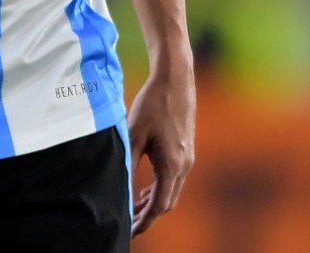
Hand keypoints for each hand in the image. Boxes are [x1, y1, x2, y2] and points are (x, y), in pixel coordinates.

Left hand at [128, 62, 194, 235]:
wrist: (175, 80)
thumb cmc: (152, 104)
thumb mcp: (133, 135)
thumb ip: (128, 164)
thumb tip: (121, 189)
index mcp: (172, 165)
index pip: (159, 205)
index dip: (144, 221)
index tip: (130, 230)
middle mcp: (184, 165)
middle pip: (167, 202)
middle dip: (148, 214)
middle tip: (128, 219)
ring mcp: (188, 158)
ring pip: (172, 190)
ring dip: (154, 200)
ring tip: (134, 205)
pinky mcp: (186, 150)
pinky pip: (174, 178)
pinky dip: (160, 187)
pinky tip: (146, 186)